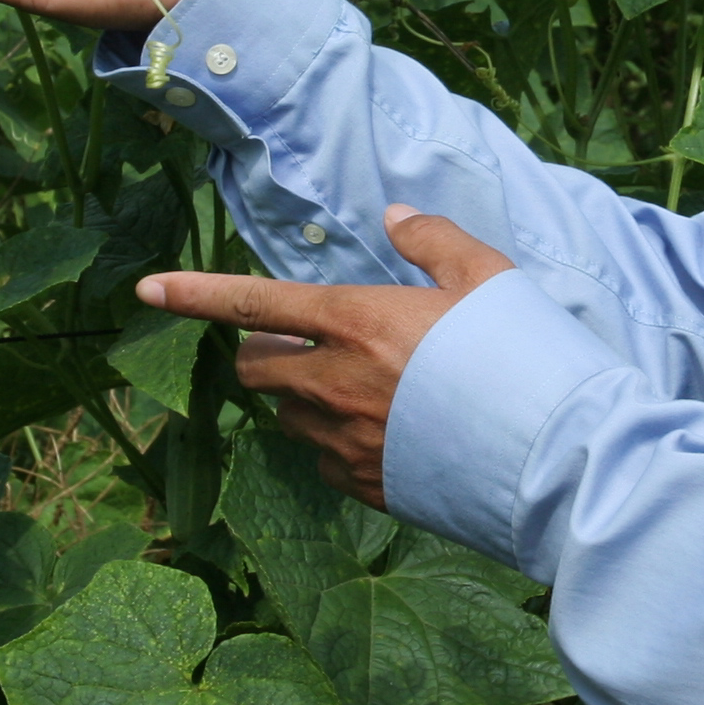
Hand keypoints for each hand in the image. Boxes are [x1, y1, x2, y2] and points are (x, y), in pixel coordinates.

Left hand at [136, 207, 514, 508]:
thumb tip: (393, 219)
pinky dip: (337, 441)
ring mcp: (344, 441)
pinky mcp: (364, 485)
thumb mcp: (487, 275)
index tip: (147, 291)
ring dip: (303, 394)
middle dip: (264, 350)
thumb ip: (431, 241)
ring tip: (364, 386)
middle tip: (309, 340)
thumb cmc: (524, 355)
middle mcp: (333, 382)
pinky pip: (323, 460)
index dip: (193, 295)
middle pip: (256, 367)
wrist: (556, 456)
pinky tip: (388, 432)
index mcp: (355, 321)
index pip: (251, 303)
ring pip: (287, 414)